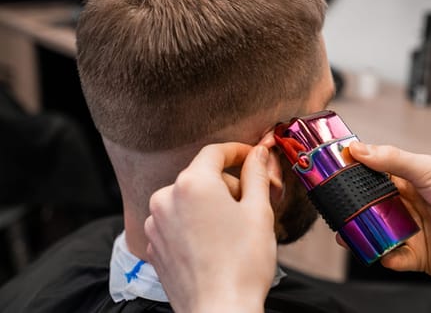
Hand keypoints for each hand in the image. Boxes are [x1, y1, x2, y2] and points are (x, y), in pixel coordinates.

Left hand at [144, 143, 276, 312]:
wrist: (220, 311)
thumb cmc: (242, 265)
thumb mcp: (258, 211)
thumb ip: (256, 174)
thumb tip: (259, 153)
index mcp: (192, 184)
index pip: (214, 152)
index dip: (237, 151)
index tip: (251, 156)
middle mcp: (166, 198)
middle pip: (202, 177)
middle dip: (227, 185)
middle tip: (250, 207)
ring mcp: (155, 223)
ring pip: (188, 199)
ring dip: (210, 206)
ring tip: (230, 231)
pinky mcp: (154, 245)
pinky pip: (176, 221)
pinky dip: (194, 224)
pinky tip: (212, 244)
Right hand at [345, 142, 430, 288]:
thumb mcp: (428, 169)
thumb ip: (392, 159)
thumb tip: (359, 149)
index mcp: (405, 182)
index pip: (370, 177)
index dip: (351, 177)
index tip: (331, 176)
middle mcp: (404, 205)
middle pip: (367, 208)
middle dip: (350, 211)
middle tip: (335, 210)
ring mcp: (408, 230)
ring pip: (375, 234)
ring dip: (361, 236)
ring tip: (349, 235)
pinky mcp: (416, 254)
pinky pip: (393, 258)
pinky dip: (386, 257)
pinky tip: (385, 253)